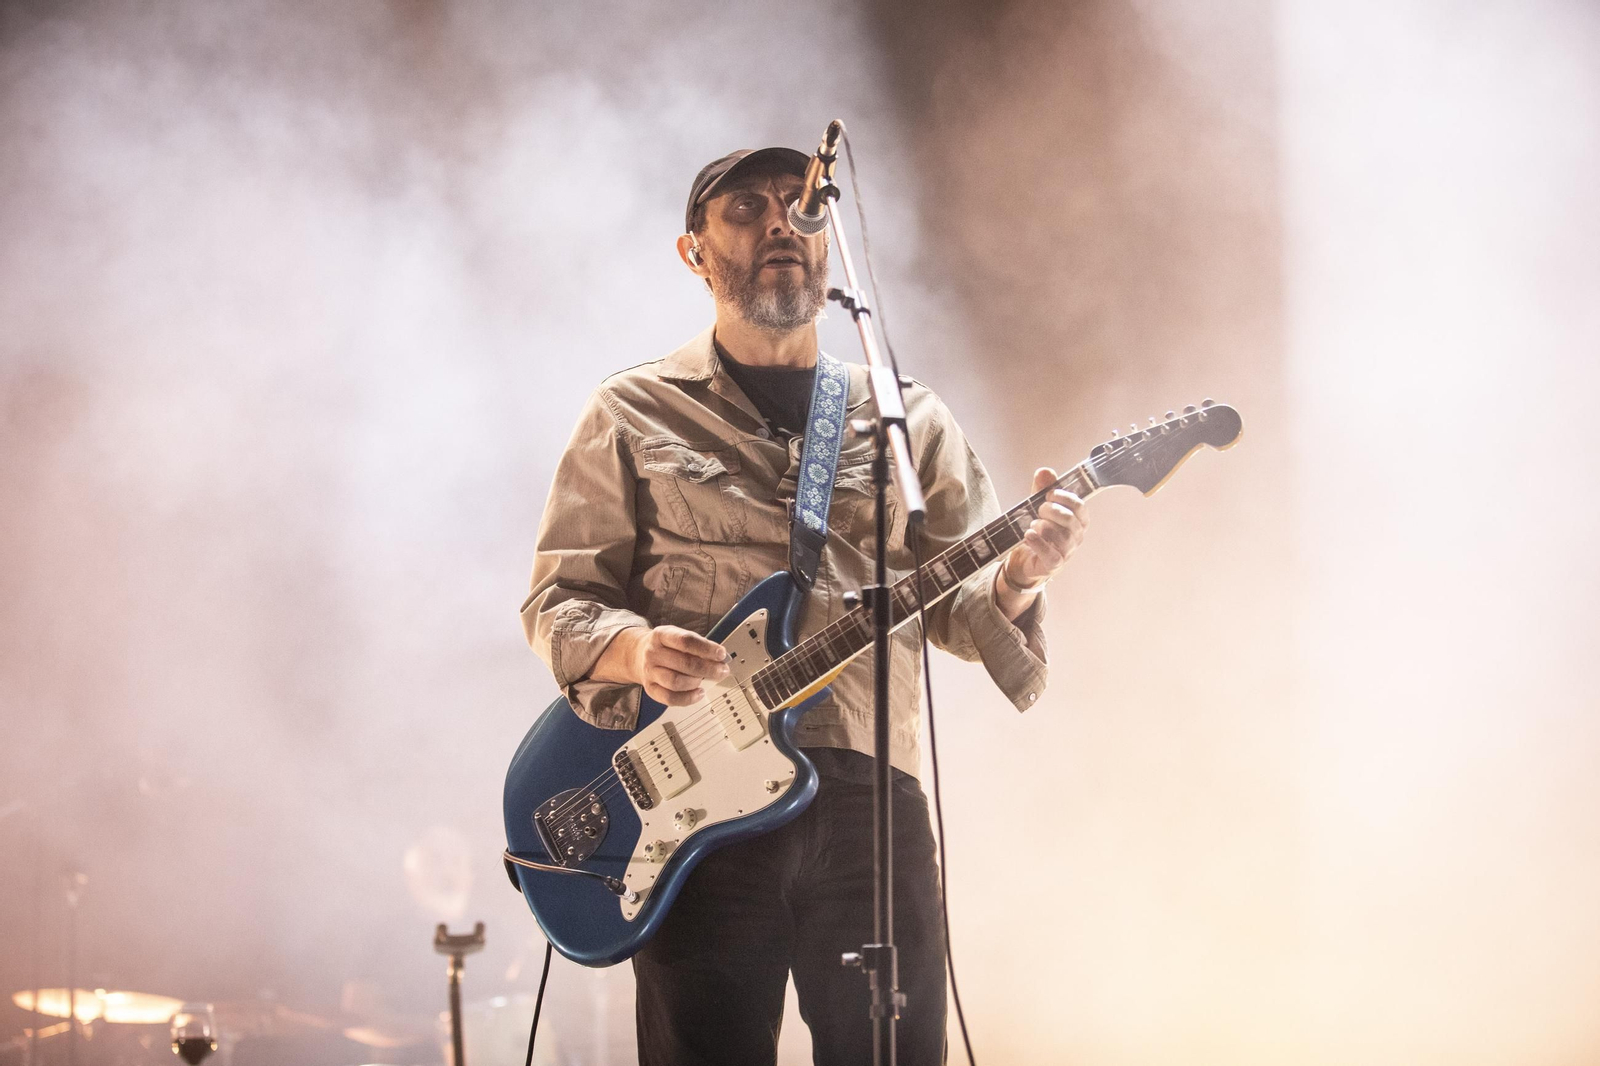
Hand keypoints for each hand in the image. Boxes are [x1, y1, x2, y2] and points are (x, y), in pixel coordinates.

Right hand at [621, 625, 730, 706]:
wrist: (638, 654)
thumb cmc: (666, 646)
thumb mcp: (678, 637)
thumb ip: (698, 646)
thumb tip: (721, 658)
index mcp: (661, 635)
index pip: (685, 641)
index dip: (706, 648)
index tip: (722, 654)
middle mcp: (653, 653)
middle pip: (684, 663)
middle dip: (708, 668)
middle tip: (722, 670)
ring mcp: (650, 672)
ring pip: (676, 682)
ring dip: (697, 682)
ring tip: (706, 680)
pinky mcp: (650, 689)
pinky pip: (670, 699)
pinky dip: (688, 698)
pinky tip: (699, 693)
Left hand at [1001, 467, 1087, 591]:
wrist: (1025, 558)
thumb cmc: (1038, 530)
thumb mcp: (1038, 507)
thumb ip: (1041, 489)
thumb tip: (1044, 472)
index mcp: (1078, 521)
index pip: (1080, 507)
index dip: (1064, 498)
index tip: (1048, 495)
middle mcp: (1076, 537)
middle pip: (1069, 520)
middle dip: (1051, 511)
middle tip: (1038, 510)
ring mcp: (1067, 552)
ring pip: (1061, 536)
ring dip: (1043, 526)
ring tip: (1033, 525)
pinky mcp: (1054, 565)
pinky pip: (1052, 555)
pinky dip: (1038, 543)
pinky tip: (1029, 535)